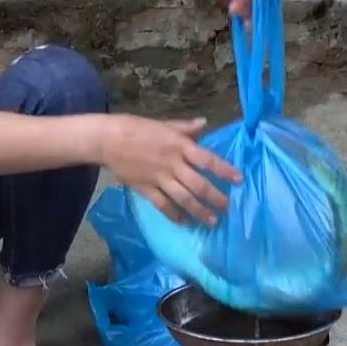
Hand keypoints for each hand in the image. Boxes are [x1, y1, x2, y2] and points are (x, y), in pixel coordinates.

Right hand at [99, 115, 241, 225]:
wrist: (107, 140)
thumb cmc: (136, 128)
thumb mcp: (164, 125)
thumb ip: (185, 128)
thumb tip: (204, 123)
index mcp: (179, 145)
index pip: (208, 160)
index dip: (224, 170)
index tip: (239, 180)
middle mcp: (173, 164)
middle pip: (198, 184)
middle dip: (215, 198)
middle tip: (228, 208)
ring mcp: (159, 178)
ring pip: (183, 198)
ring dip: (199, 211)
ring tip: (212, 221)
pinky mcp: (145, 189)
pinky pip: (162, 205)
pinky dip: (174, 214)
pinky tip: (183, 222)